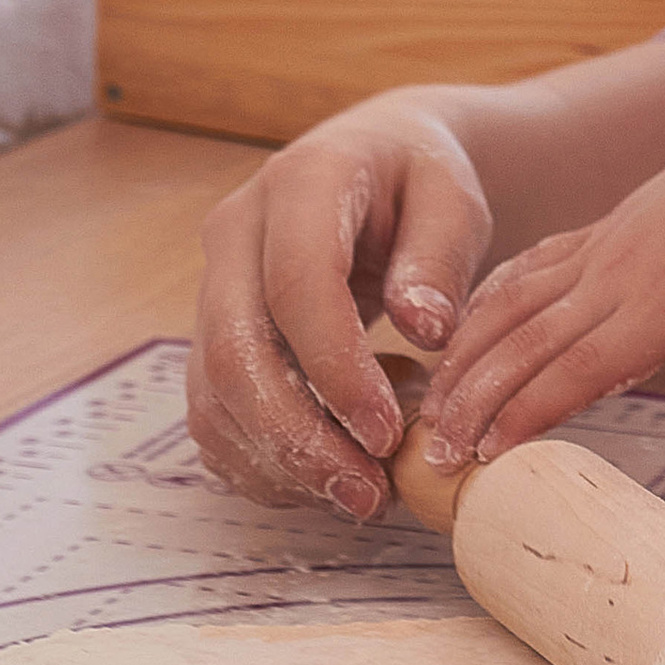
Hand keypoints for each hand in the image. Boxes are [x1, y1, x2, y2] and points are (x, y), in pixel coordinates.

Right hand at [188, 95, 495, 520]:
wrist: (374, 167)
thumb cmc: (420, 183)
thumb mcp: (452, 199)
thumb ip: (441, 255)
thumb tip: (426, 328)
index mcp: (298, 184)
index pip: (295, 286)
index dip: (335, 368)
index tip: (387, 432)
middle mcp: (234, 236)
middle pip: (236, 353)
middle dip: (299, 438)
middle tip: (369, 492)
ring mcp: (213, 288)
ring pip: (215, 396)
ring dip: (281, 463)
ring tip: (361, 498)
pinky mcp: (212, 336)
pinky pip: (215, 415)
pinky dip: (264, 462)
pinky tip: (328, 479)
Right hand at [420, 119, 664, 468]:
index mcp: (662, 298)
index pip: (576, 367)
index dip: (524, 414)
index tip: (480, 458)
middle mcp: (617, 274)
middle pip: (526, 345)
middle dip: (472, 402)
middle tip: (428, 457)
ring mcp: (602, 250)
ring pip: (512, 307)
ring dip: (464, 358)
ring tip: (428, 409)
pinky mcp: (601, 233)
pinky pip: (528, 271)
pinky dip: (486, 304)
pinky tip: (460, 330)